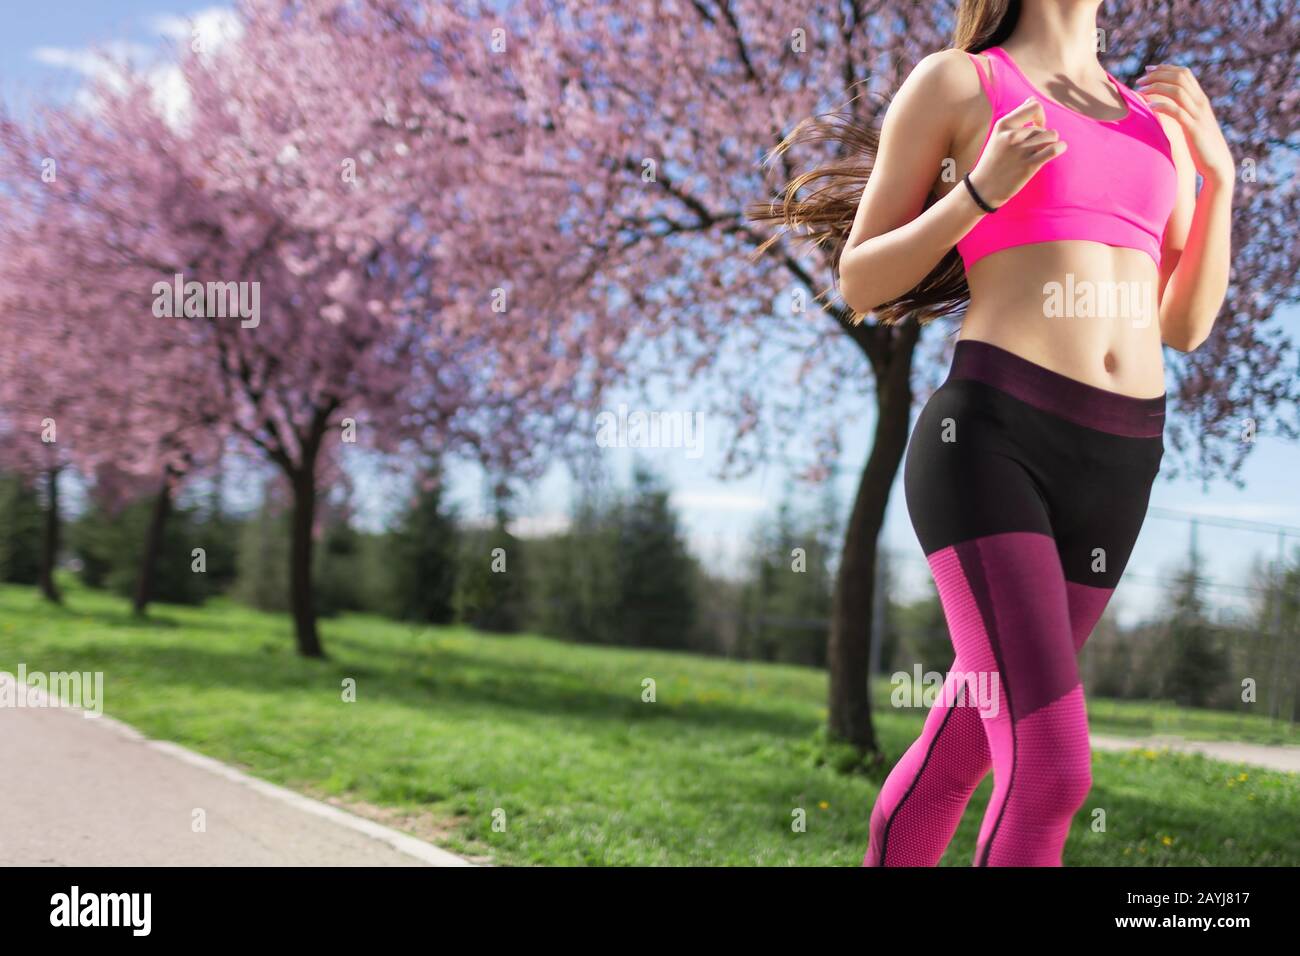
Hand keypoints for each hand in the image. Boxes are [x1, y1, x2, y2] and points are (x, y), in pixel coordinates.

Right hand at [967, 96, 1065, 207]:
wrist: (982, 189)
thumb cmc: (993, 161)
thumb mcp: (998, 135)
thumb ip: (1016, 116)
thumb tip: (1031, 99)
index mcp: (1003, 125)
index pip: (1034, 106)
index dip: (1040, 116)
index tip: (1038, 126)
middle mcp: (1011, 136)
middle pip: (1043, 127)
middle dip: (1044, 136)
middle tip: (1036, 148)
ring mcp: (1020, 151)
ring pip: (1051, 136)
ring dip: (1051, 143)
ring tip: (1043, 152)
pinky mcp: (1028, 165)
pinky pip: (1053, 149)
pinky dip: (1060, 148)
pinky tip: (1059, 149)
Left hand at [1136, 64, 1233, 184]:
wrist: (1218, 164)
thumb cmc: (1202, 146)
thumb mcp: (1192, 125)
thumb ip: (1182, 113)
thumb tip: (1165, 108)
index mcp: (1200, 100)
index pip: (1185, 74)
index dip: (1166, 68)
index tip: (1148, 69)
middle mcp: (1201, 103)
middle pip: (1180, 77)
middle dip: (1158, 74)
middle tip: (1140, 79)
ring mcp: (1198, 115)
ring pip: (1178, 90)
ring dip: (1157, 87)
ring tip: (1140, 90)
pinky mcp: (1194, 129)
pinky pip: (1177, 111)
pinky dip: (1162, 105)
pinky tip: (1148, 106)